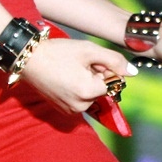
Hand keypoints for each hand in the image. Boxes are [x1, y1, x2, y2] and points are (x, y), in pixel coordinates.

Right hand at [17, 37, 136, 113]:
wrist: (28, 59)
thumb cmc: (58, 52)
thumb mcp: (89, 50)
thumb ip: (114, 60)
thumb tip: (133, 72)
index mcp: (89, 92)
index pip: (114, 83)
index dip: (106, 69)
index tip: (90, 61)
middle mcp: (81, 106)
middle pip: (103, 91)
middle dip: (97, 77)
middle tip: (79, 64)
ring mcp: (71, 111)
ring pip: (92, 96)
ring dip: (88, 84)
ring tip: (71, 71)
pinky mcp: (64, 111)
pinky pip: (81, 101)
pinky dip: (79, 90)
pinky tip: (66, 78)